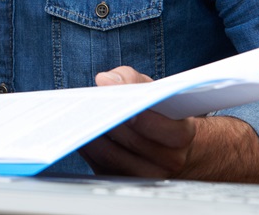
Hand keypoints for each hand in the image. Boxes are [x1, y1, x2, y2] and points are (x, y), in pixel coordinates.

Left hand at [78, 66, 196, 177]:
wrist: (164, 144)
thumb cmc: (154, 111)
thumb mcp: (148, 87)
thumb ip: (130, 78)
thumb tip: (105, 80)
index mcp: (181, 134)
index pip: (170, 131)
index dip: (145, 118)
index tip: (123, 103)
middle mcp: (168, 160)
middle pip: (134, 143)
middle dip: (110, 122)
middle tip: (88, 106)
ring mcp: (145, 174)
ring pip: (112, 157)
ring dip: (92, 136)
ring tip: (77, 117)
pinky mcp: (121, 180)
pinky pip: (99, 167)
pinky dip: (85, 148)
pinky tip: (76, 132)